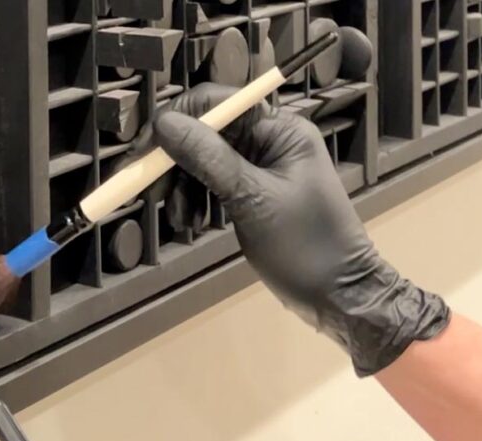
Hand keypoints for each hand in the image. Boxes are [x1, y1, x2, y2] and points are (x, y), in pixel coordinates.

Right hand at [135, 84, 448, 375]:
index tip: (144, 155)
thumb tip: (165, 123)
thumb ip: (208, 159)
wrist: (338, 295)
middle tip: (150, 192)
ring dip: (184, 188)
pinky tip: (196, 224)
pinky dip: (197, 201)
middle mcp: (270, 140)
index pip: (217, 104)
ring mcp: (261, 167)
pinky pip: (213, 184)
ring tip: (185, 222)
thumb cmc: (305, 246)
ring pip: (203, 162)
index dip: (175, 123)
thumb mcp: (252, 201)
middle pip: (205, 133)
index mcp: (280, 130)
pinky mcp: (253, 193)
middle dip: (175, 162)